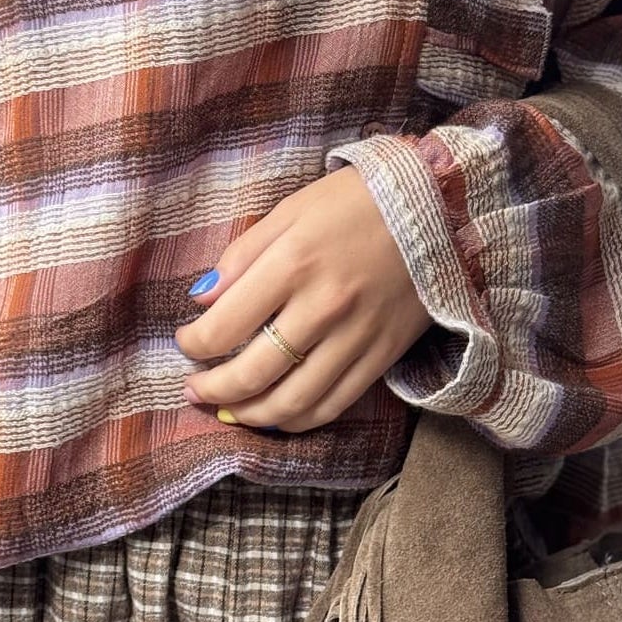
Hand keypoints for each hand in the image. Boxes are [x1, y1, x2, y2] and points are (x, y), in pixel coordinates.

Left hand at [174, 165, 431, 431]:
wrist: (435, 206)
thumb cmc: (355, 201)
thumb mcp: (290, 210)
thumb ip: (242, 255)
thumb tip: (200, 299)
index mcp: (293, 264)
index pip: (224, 326)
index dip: (193, 344)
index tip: (185, 342)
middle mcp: (324, 307)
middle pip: (254, 373)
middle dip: (214, 390)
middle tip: (195, 390)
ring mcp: (357, 336)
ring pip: (294, 402)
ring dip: (252, 416)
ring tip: (229, 411)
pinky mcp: (383, 355)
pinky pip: (335, 405)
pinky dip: (299, 419)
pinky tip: (277, 415)